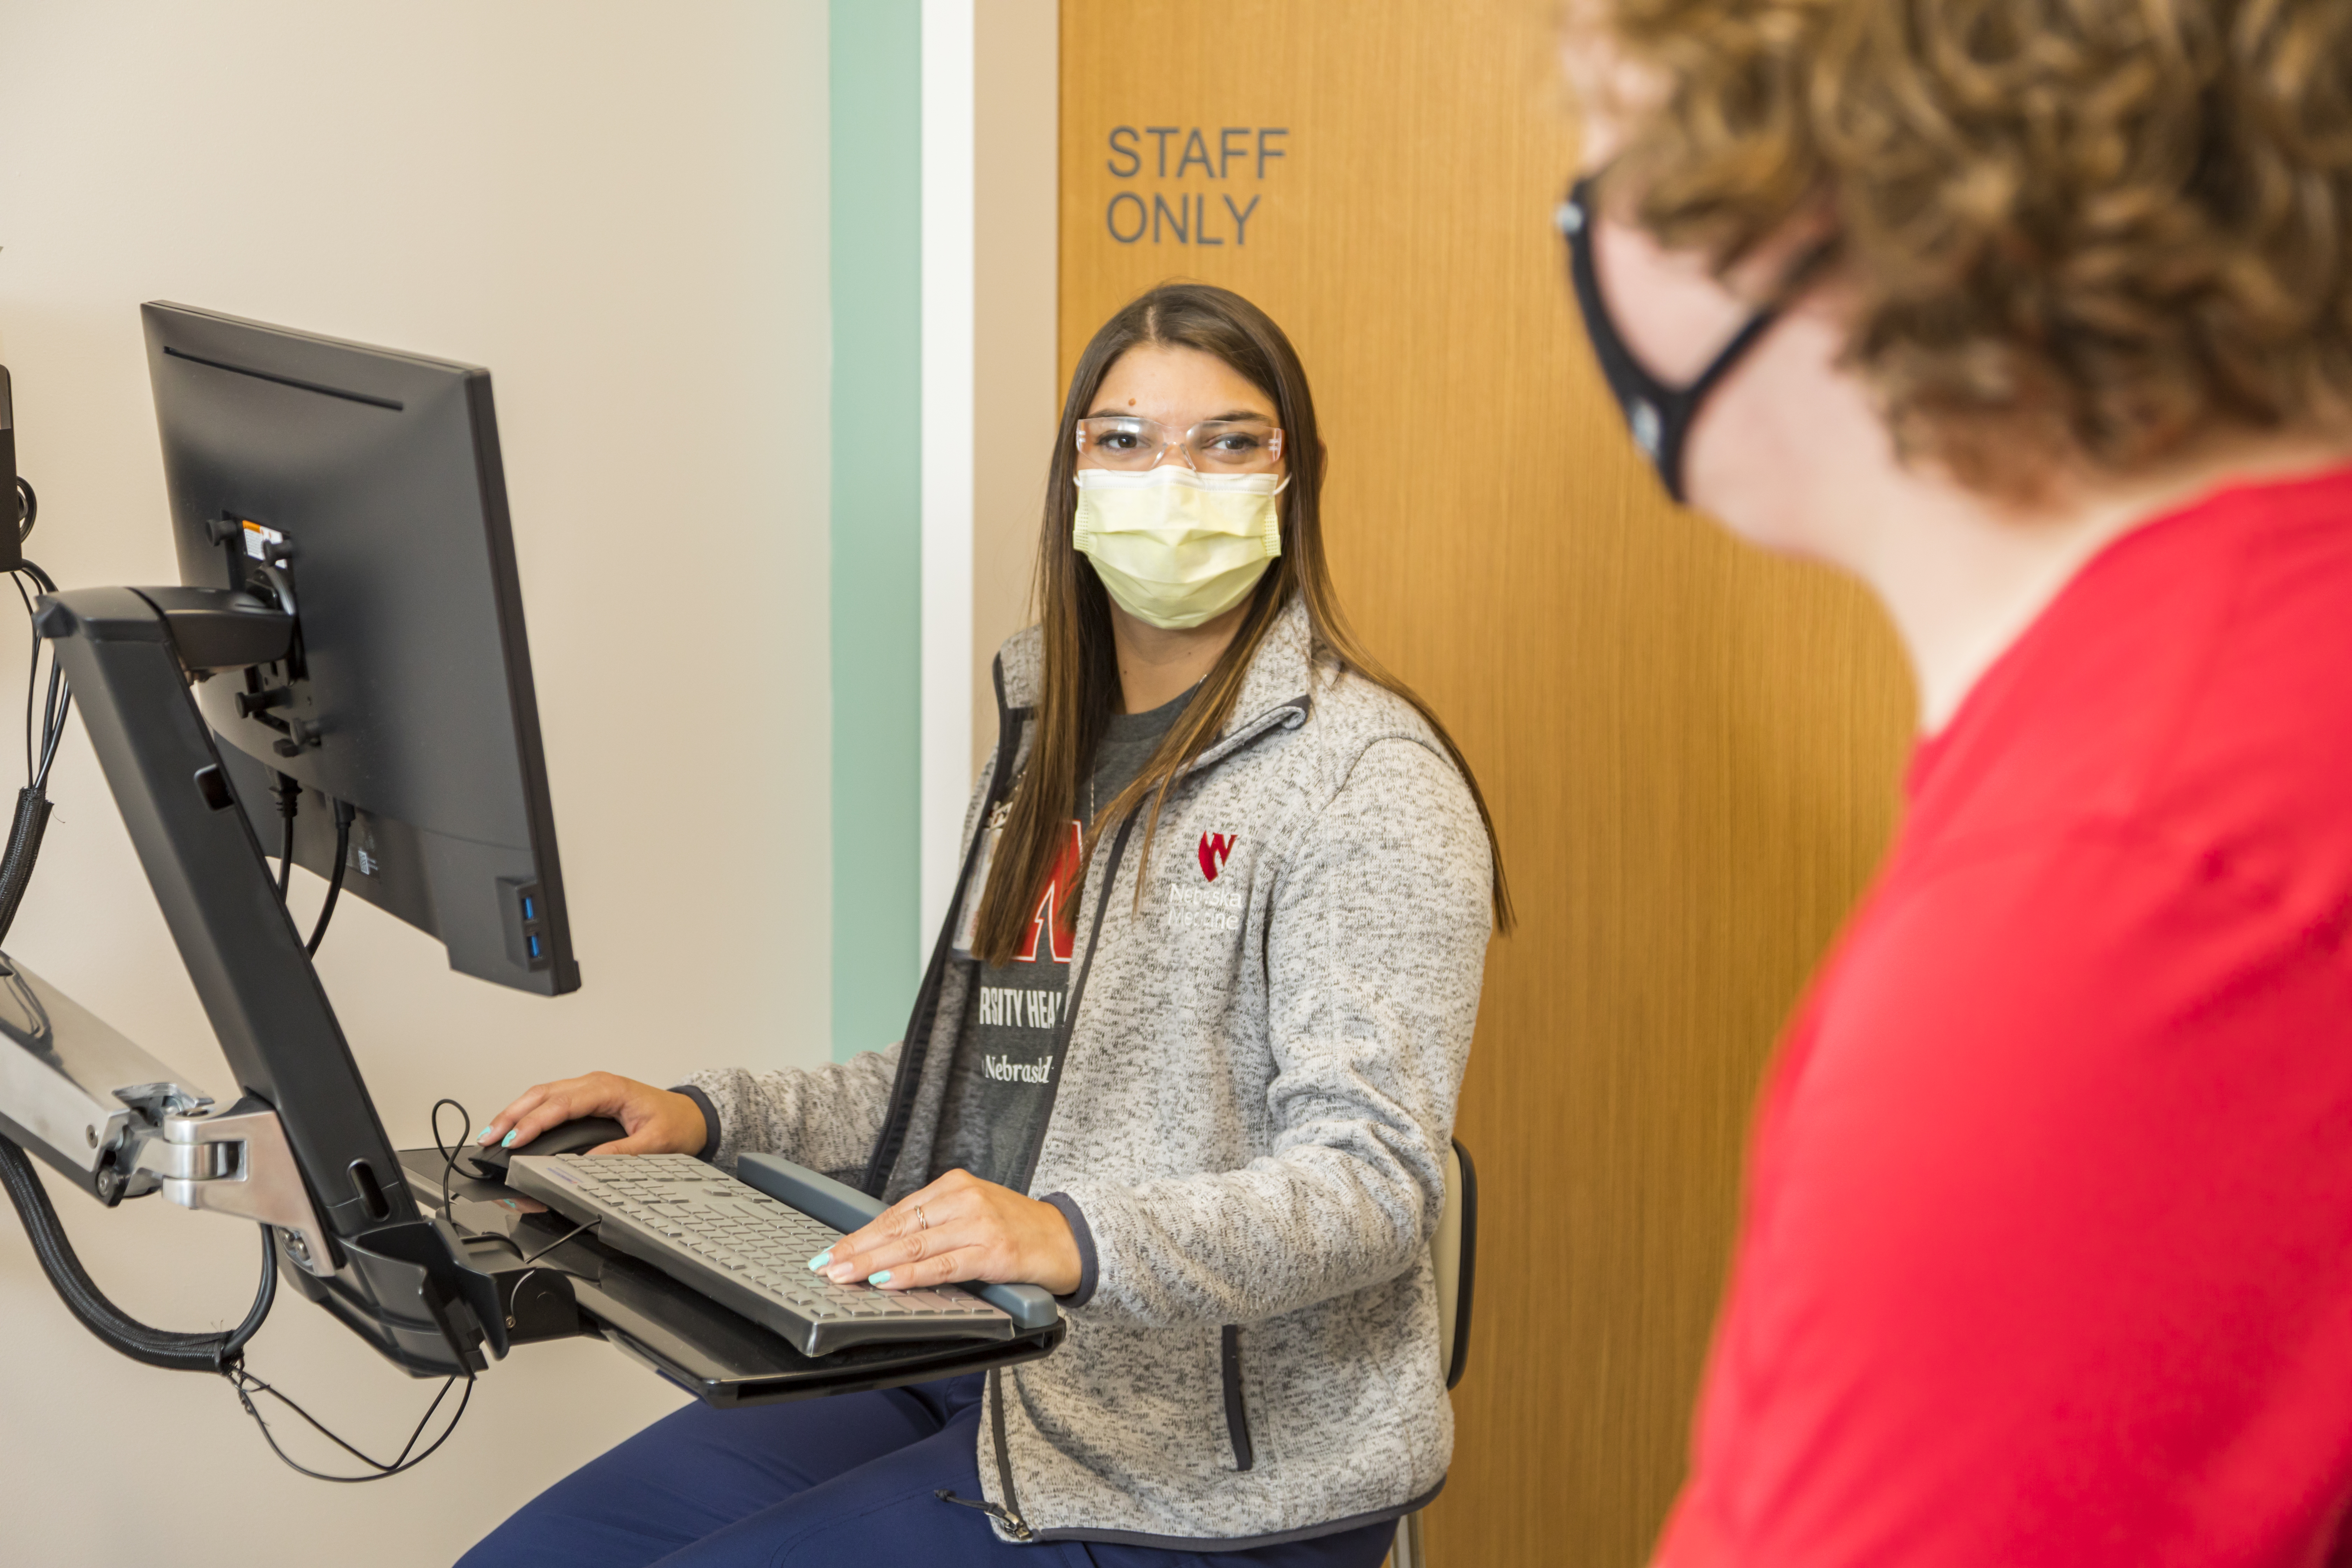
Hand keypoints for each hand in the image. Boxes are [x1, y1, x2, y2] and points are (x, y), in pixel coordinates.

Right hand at [478, 1072, 706, 1157]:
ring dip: (515, 1112)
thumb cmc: (675, 1123)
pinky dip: (528, 1113)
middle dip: (512, 1114)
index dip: (534, 1121)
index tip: (514, 1140)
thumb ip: (622, 1152)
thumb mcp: (655, 1142)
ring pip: (541, 1095)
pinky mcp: (585, 1098)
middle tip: (488, 1138)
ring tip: (491, 1134)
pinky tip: (513, 1128)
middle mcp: (594, 1084)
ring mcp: (588, 1089)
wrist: (691, 1115)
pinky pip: (550, 1101)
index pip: (562, 1103)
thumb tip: (588, 1163)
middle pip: (543, 1093)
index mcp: (609, 1089)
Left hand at [812, 1168, 1079, 1296]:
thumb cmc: (1018, 1230)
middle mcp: (964, 1199)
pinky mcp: (993, 1251)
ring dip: (874, 1263)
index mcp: (955, 1186)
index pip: (896, 1212)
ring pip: (915, 1246)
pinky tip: (889, 1280)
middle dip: (857, 1249)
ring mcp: (979, 1224)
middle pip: (899, 1227)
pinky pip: (943, 1265)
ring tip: (845, 1275)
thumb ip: (935, 1226)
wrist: (1069, 1238)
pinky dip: (912, 1274)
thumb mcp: (973, 1215)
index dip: (860, 1233)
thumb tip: (885, 1249)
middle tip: (826, 1265)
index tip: (832, 1250)